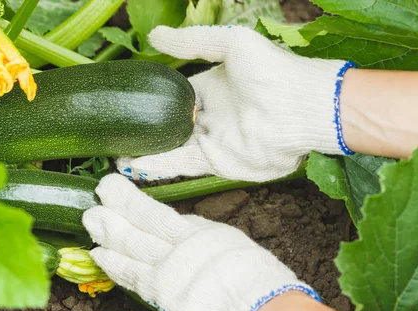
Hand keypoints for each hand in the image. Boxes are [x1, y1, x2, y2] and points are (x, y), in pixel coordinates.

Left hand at [82, 174, 319, 310]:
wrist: (262, 310)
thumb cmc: (260, 281)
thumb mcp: (232, 246)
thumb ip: (204, 239)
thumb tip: (184, 235)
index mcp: (199, 234)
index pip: (158, 216)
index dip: (133, 204)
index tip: (116, 191)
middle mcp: (179, 249)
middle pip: (140, 227)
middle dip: (116, 212)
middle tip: (96, 198)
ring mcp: (168, 272)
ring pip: (132, 249)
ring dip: (108, 236)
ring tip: (90, 220)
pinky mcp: (163, 296)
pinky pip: (133, 278)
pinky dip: (115, 266)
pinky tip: (99, 256)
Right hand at [117, 25, 354, 181]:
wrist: (301, 108)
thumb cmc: (272, 71)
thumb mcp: (230, 44)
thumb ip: (192, 42)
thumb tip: (153, 36)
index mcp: (213, 87)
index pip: (175, 95)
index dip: (152, 99)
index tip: (127, 101)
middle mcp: (212, 116)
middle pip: (170, 125)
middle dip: (145, 131)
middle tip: (115, 133)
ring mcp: (215, 141)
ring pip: (172, 148)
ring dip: (146, 153)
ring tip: (116, 154)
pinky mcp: (220, 163)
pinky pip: (183, 165)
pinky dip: (159, 167)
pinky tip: (134, 167)